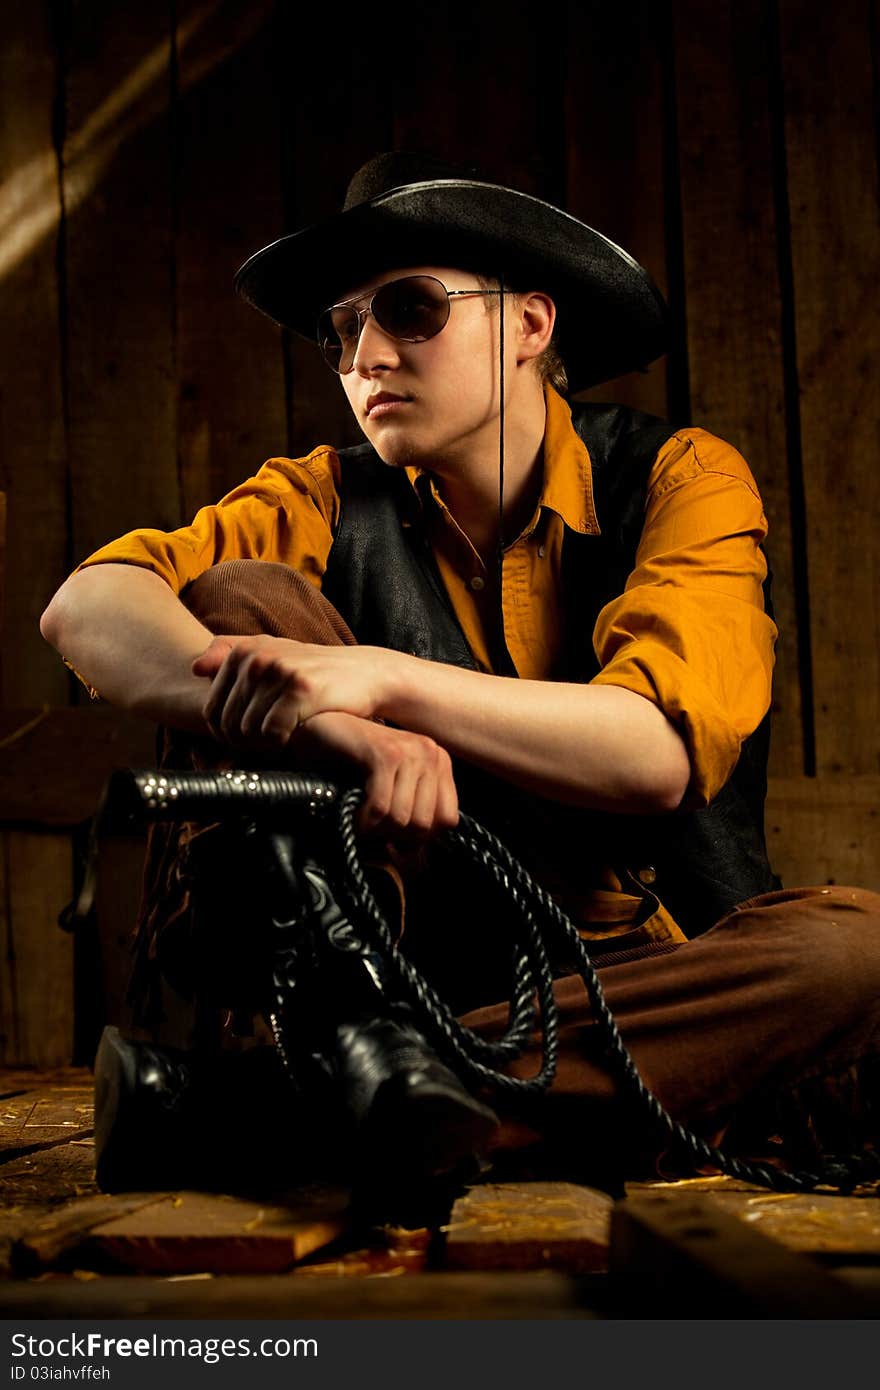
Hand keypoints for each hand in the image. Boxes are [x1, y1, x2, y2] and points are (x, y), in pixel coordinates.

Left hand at [192, 634, 396, 747]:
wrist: (366, 674)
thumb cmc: (315, 671)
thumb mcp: (274, 653)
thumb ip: (231, 654)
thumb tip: (194, 667)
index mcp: (243, 651)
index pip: (210, 711)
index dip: (227, 735)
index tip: (251, 738)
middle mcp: (256, 657)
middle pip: (227, 724)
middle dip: (245, 743)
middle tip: (269, 745)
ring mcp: (277, 671)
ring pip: (248, 731)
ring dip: (264, 745)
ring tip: (284, 739)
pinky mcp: (300, 689)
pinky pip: (272, 733)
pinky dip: (282, 744)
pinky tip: (296, 737)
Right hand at [293, 711, 457, 841]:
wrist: (321, 728)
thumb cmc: (353, 761)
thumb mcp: (393, 786)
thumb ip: (411, 810)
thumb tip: (417, 858)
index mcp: (439, 761)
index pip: (448, 820)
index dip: (419, 837)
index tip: (394, 836)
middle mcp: (431, 753)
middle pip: (425, 824)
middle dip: (394, 836)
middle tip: (372, 829)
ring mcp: (410, 751)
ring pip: (403, 819)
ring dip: (376, 830)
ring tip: (361, 821)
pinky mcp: (385, 754)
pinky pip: (381, 807)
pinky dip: (364, 821)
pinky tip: (354, 816)